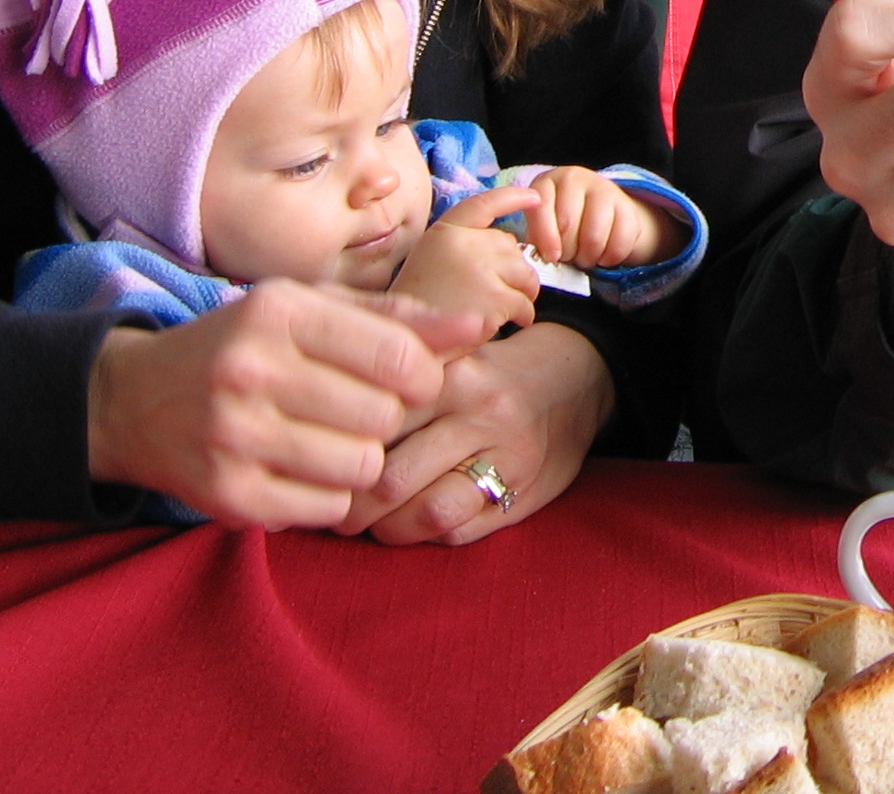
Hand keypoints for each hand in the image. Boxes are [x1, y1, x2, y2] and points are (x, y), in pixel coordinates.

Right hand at [85, 279, 457, 527]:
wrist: (131, 400)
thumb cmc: (245, 344)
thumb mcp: (313, 311)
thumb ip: (400, 319)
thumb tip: (481, 327)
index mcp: (280, 314)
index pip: (399, 358)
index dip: (427, 377)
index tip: (415, 382)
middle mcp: (251, 372)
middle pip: (385, 417)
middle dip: (391, 417)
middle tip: (364, 410)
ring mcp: (233, 438)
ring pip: (362, 468)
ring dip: (364, 458)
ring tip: (332, 437)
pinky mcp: (225, 496)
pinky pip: (326, 507)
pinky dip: (330, 492)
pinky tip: (303, 466)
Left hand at [339, 320, 610, 544]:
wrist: (578, 379)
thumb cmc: (488, 370)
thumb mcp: (447, 357)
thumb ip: (394, 382)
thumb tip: (319, 423)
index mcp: (452, 376)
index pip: (375, 426)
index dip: (337, 454)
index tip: (315, 466)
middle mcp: (481, 416)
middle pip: (391, 478)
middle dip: (351, 505)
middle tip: (333, 509)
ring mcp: (507, 459)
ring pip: (426, 513)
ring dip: (386, 529)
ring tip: (370, 523)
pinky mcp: (523, 495)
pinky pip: (458, 532)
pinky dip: (425, 536)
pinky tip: (412, 524)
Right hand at [389, 189, 543, 351]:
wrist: (408, 340)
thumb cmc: (422, 304)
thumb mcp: (432, 259)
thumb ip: (465, 245)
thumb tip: (510, 243)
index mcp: (446, 231)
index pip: (485, 203)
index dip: (513, 197)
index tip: (535, 197)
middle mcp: (464, 244)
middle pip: (513, 247)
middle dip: (513, 271)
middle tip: (494, 293)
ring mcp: (481, 269)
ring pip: (526, 275)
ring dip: (521, 293)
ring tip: (499, 308)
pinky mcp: (495, 298)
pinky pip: (525, 303)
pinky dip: (522, 315)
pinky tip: (505, 322)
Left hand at [530, 166, 678, 269]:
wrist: (597, 211)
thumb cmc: (561, 224)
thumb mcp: (543, 227)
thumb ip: (538, 240)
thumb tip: (543, 256)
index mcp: (546, 183)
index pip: (542, 208)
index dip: (545, 237)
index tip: (551, 257)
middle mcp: (574, 179)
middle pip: (568, 225)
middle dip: (567, 251)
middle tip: (569, 257)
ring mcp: (603, 188)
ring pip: (594, 236)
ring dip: (589, 257)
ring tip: (585, 257)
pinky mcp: (626, 205)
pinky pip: (620, 241)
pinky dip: (611, 257)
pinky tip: (604, 255)